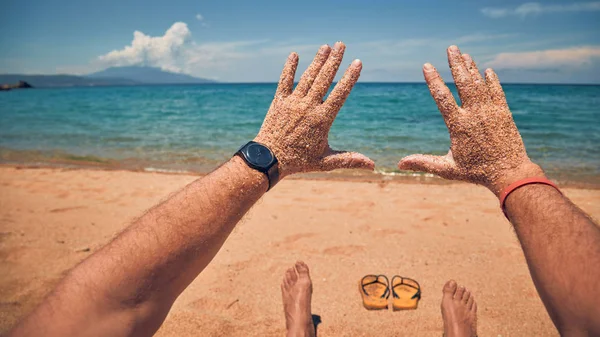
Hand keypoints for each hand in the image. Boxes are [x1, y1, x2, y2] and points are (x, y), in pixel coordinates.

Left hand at [254, 42, 373, 177]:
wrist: (270, 159)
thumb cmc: (299, 161)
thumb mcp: (326, 162)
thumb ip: (349, 159)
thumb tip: (372, 165)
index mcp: (322, 118)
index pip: (340, 93)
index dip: (349, 77)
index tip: (357, 63)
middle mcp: (308, 106)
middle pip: (324, 79)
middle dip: (334, 60)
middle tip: (341, 45)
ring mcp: (293, 102)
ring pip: (308, 77)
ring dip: (317, 61)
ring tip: (325, 47)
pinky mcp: (279, 102)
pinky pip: (284, 81)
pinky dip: (289, 68)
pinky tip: (294, 55)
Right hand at [398, 45, 543, 195]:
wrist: (509, 174)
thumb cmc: (477, 172)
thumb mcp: (447, 169)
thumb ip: (423, 162)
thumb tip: (400, 164)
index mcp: (459, 125)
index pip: (442, 98)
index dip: (433, 80)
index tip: (426, 66)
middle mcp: (475, 114)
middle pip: (464, 83)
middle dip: (456, 64)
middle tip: (451, 48)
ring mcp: (491, 112)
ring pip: (479, 84)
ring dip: (472, 68)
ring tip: (465, 54)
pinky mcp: (504, 113)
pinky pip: (496, 92)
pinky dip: (491, 81)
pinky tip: (487, 71)